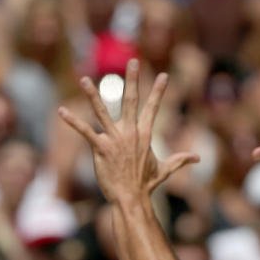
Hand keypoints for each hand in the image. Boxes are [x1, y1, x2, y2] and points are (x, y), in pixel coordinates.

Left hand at [58, 59, 198, 203]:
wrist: (132, 198)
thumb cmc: (146, 185)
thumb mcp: (165, 169)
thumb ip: (180, 160)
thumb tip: (197, 158)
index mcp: (145, 134)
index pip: (153, 108)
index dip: (158, 91)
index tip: (163, 75)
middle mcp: (130, 132)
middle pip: (131, 100)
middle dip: (132, 80)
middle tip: (132, 61)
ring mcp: (114, 139)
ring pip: (101, 111)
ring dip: (92, 94)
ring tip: (83, 79)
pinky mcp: (100, 148)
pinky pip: (84, 131)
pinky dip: (72, 121)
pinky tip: (61, 111)